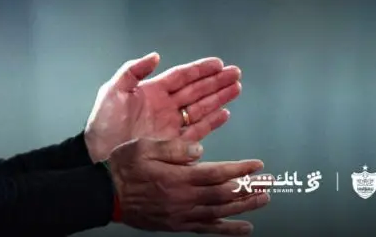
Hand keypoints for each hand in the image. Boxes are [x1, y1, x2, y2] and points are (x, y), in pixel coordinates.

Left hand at [84, 53, 241, 161]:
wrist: (100, 154)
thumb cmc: (103, 123)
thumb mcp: (113, 91)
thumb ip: (132, 71)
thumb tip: (155, 56)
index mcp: (152, 91)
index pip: (181, 76)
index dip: (200, 69)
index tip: (218, 63)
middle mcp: (165, 106)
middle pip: (196, 90)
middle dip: (216, 82)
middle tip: (236, 73)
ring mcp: (171, 124)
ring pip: (201, 107)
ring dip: (219, 98)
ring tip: (236, 88)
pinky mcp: (174, 143)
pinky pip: (197, 130)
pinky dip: (212, 122)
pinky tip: (224, 113)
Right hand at [108, 138, 269, 234]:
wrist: (105, 195)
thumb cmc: (122, 168)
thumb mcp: (144, 146)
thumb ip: (174, 148)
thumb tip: (200, 150)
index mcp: (177, 177)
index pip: (217, 173)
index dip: (239, 169)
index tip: (257, 165)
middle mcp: (184, 198)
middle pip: (224, 194)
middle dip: (249, 188)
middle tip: (270, 184)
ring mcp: (182, 214)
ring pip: (220, 212)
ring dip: (244, 207)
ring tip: (263, 201)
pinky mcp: (177, 225)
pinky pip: (207, 229)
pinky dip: (227, 229)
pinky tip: (243, 228)